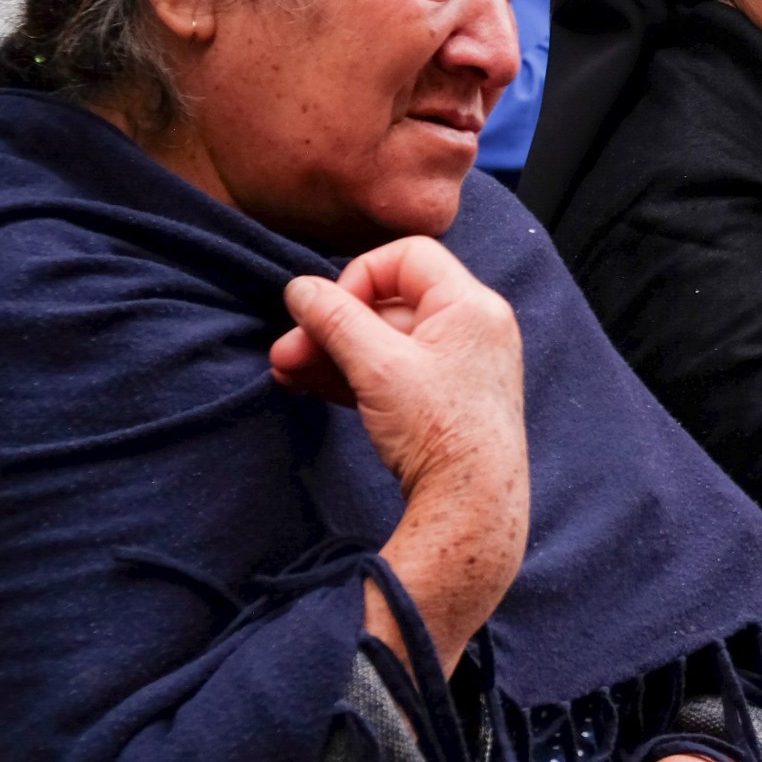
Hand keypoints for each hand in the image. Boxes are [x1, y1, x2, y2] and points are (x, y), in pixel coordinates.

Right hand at [270, 237, 527, 669]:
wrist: (473, 506)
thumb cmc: (440, 431)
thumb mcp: (378, 366)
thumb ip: (336, 319)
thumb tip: (301, 288)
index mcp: (471, 305)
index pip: (408, 255)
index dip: (359, 274)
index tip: (329, 312)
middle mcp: (474, 327)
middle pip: (390, 301)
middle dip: (332, 324)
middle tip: (287, 351)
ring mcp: (463, 364)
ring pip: (386, 341)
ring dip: (333, 352)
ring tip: (287, 373)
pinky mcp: (448, 398)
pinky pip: (395, 371)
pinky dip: (356, 375)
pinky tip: (312, 387)